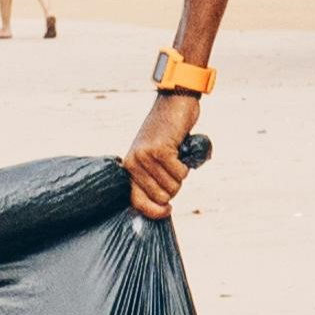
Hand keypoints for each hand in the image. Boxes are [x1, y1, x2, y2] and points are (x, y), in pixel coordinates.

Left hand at [122, 93, 205, 216]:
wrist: (174, 103)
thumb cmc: (167, 132)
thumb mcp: (153, 156)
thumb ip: (153, 178)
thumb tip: (162, 205)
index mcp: (129, 166)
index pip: (136, 201)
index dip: (154, 211)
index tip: (167, 211)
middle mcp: (134, 163)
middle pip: (160, 197)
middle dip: (173, 187)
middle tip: (174, 168)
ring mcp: (146, 156)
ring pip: (172, 187)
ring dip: (180, 175)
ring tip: (176, 157)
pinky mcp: (160, 150)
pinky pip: (180, 174)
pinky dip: (185, 166)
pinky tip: (180, 151)